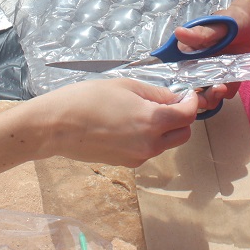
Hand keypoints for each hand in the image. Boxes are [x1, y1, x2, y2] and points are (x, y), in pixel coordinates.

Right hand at [30, 77, 197, 166]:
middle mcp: (151, 144)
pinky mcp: (127, 163)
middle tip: (168, 103)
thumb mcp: (125, 86)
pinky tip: (129, 125)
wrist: (57, 127)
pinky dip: (149, 138)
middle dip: (182, 118)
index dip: (192, 102)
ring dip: (165, 129)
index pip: (188, 115)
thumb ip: (155, 94)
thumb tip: (174, 98)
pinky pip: (148, 150)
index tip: (188, 94)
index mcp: (153, 121)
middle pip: (183, 134)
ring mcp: (139, 157)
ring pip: (166, 144)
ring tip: (143, 111)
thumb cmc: (87, 99)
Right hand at [168, 0, 249, 105]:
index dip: (182, 88)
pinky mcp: (225, 78)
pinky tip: (234, 80)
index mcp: (187, 54)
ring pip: (206, 95)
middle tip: (218, 89)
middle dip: (202, 97)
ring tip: (225, 86)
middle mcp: (195, 66)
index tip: (194, 91)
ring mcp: (210, 74)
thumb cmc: (231, 20)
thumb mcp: (216, 25)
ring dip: (214, 96)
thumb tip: (178, 32)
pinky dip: (228, 90)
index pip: (176, 76)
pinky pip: (223, 92)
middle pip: (191, 91)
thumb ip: (199, 33)